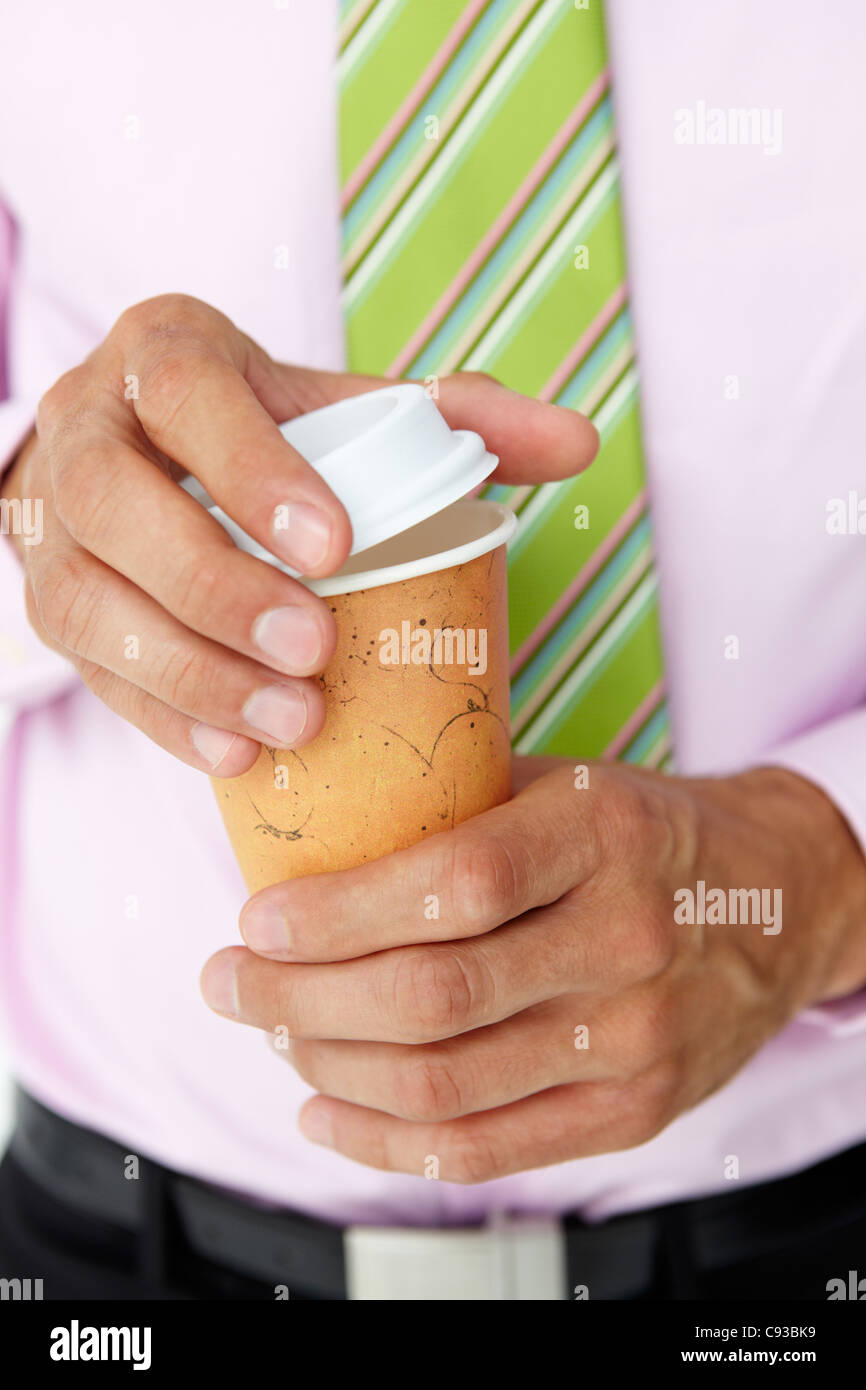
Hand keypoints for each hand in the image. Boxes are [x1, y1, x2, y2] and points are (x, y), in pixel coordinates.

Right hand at [1, 293, 596, 772]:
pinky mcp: (50, 603)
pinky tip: (235, 756)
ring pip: (82, 600)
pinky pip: (87, 669)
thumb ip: (456, 419)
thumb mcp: (343, 408)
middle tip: (314, 653)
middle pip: (114, 504)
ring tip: (289, 725)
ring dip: (186, 673)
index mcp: (163, 356)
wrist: (145, 455)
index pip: (186, 394)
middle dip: (213, 587)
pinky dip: (162, 719)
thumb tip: (577, 444)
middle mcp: (87, 430)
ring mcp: (50, 525)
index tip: (335, 545)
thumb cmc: (262, 432)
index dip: (250, 469)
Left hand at [201, 759, 865, 1181]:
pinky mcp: (634, 1111)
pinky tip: (324, 1105)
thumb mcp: (563, 781)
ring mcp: (637, 1039)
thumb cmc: (638, 829)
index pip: (452, 885)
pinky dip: (382, 1138)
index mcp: (605, 832)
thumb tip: (301, 833)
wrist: (776, 902)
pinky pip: (483, 1149)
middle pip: (431, 997)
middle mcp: (628, 938)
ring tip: (269, 1030)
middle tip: (228, 980)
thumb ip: (453, 808)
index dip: (336, 914)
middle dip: (298, 997)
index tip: (257, 918)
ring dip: (325, 1064)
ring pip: (442, 1083)